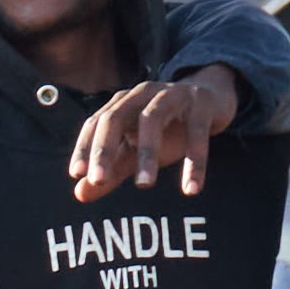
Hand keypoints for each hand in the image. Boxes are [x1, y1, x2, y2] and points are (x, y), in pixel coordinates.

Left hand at [70, 70, 238, 202]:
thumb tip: (80, 193)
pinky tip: (190, 188)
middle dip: (105, 149)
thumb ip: (112, 170)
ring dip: (147, 153)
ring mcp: (172, 95)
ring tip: (144, 185)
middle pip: (116, 118)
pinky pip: (196, 132)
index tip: (77, 173)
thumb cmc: (168, 126)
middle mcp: (142, 95)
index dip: (85, 146)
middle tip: (98, 180)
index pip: (95, 123)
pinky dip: (194, 161)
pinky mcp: (201, 104)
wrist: (213, 97)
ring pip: (153, 120)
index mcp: (122, 104)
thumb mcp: (137, 148)